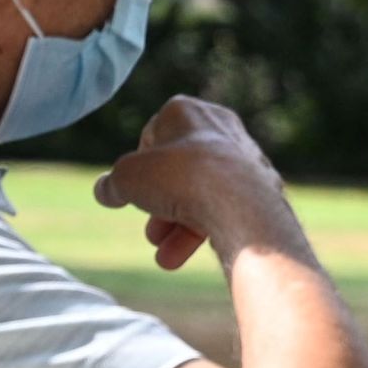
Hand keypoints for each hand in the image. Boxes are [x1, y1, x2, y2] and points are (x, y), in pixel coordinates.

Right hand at [93, 97, 306, 270]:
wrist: (237, 202)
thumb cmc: (180, 177)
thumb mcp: (128, 178)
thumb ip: (113, 183)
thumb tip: (105, 191)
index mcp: (187, 111)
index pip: (152, 137)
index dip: (138, 168)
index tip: (132, 191)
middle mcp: (221, 129)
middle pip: (179, 172)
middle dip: (161, 208)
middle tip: (151, 234)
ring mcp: (245, 160)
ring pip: (202, 195)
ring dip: (178, 228)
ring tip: (165, 256)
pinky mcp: (262, 189)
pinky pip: (225, 210)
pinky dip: (204, 231)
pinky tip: (182, 256)